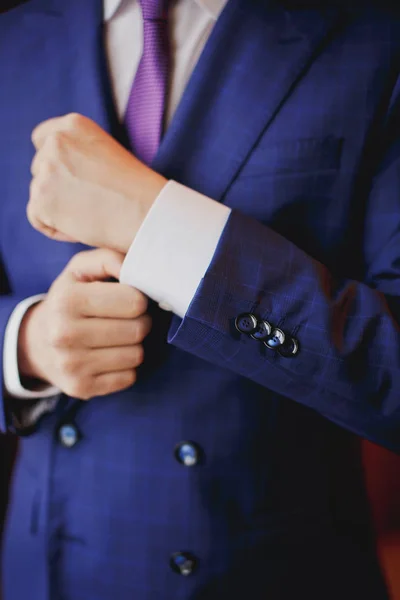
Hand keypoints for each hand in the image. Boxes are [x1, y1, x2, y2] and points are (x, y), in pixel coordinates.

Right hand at [18, 249, 151, 399]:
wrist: (38, 342)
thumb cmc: (70, 299)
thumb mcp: (81, 270)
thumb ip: (110, 259)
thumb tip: (139, 267)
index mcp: (67, 300)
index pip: (134, 301)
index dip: (139, 298)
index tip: (131, 298)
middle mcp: (64, 334)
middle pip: (138, 329)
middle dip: (141, 321)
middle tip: (130, 317)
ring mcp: (71, 365)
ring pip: (136, 355)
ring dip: (135, 344)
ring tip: (120, 335)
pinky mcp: (81, 388)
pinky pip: (129, 378)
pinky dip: (126, 366)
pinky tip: (111, 355)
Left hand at [27, 113, 166, 252]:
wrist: (146, 213)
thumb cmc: (137, 191)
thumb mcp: (108, 154)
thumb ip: (79, 154)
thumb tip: (58, 170)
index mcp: (73, 125)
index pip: (42, 139)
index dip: (53, 161)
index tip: (68, 179)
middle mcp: (55, 143)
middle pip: (39, 168)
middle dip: (56, 187)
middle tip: (88, 204)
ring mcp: (46, 171)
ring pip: (39, 194)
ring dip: (58, 209)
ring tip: (91, 216)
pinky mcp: (41, 200)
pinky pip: (36, 218)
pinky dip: (55, 228)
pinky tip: (81, 229)